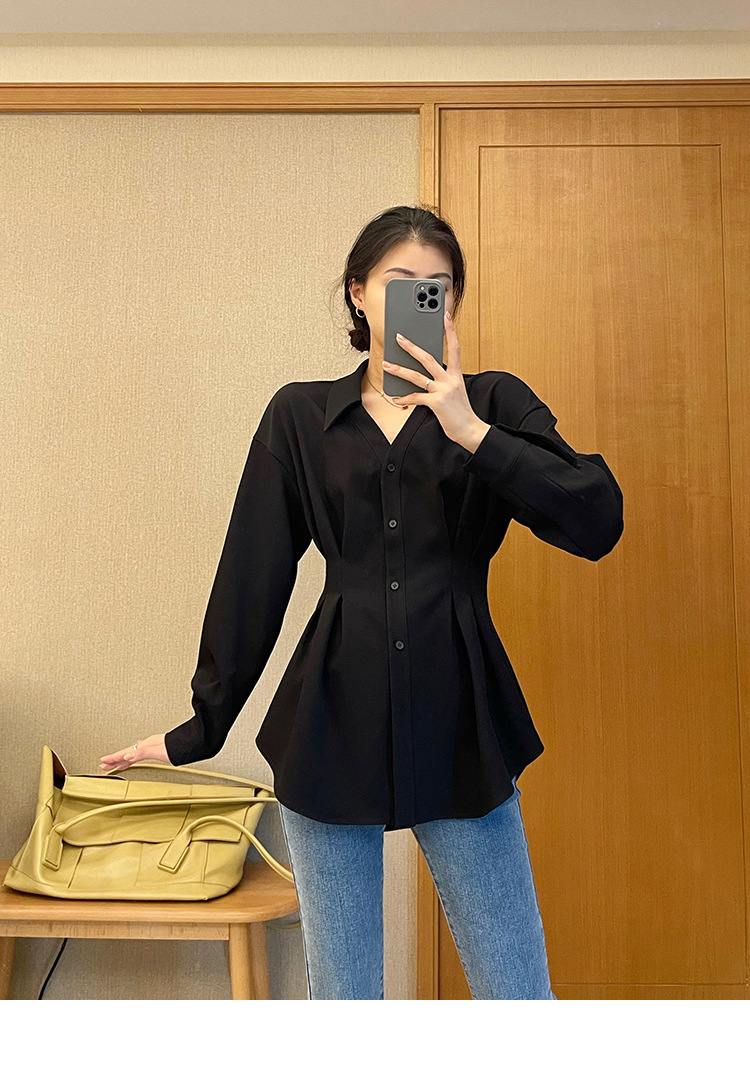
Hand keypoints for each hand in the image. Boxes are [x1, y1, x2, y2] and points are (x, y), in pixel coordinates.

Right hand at [99, 733, 170, 772]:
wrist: (191, 743)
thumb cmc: (177, 747)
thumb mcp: (156, 751)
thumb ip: (141, 753)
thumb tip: (126, 757)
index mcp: (145, 745)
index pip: (125, 752)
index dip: (113, 758)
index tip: (103, 762)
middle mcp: (147, 745)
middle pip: (127, 753)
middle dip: (115, 760)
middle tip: (105, 765)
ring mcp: (151, 747)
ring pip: (132, 753)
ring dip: (122, 760)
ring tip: (115, 765)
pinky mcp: (157, 749)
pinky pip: (139, 754)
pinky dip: (132, 758)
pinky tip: (133, 760)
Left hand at [383, 311, 490, 450]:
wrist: (470, 430)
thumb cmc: (461, 412)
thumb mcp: (455, 392)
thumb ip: (443, 382)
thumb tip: (424, 377)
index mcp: (456, 375)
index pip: (455, 348)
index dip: (450, 331)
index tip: (445, 317)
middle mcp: (450, 380)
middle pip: (428, 357)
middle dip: (411, 347)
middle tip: (399, 337)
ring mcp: (443, 390)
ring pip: (417, 376)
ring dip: (399, 370)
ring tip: (386, 365)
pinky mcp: (437, 402)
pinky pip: (416, 397)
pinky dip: (404, 398)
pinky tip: (396, 398)